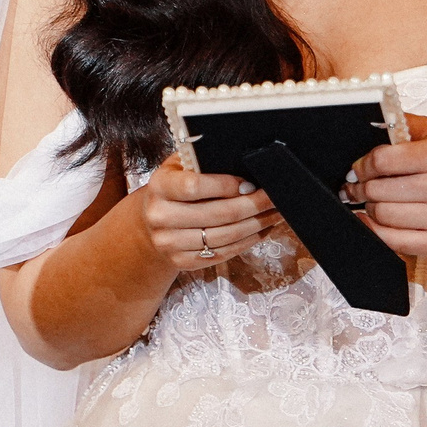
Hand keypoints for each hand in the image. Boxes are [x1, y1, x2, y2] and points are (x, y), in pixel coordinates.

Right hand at [138, 161, 278, 270]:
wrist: (151, 221)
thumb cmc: (174, 187)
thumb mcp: (181, 167)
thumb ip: (205, 164)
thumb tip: (246, 166)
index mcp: (160, 186)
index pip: (195, 186)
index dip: (227, 185)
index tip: (251, 183)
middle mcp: (160, 216)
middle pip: (218, 214)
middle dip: (254, 205)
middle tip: (275, 197)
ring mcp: (169, 243)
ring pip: (224, 236)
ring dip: (256, 225)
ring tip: (274, 213)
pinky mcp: (182, 262)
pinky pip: (222, 253)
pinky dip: (246, 242)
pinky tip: (261, 230)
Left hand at [352, 116, 426, 260]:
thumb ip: (405, 123)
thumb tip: (372, 122)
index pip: (382, 160)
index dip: (362, 166)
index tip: (357, 169)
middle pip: (378, 190)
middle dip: (362, 188)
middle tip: (359, 187)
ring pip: (382, 216)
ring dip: (370, 209)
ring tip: (373, 202)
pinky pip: (394, 241)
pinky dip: (375, 231)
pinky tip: (372, 221)